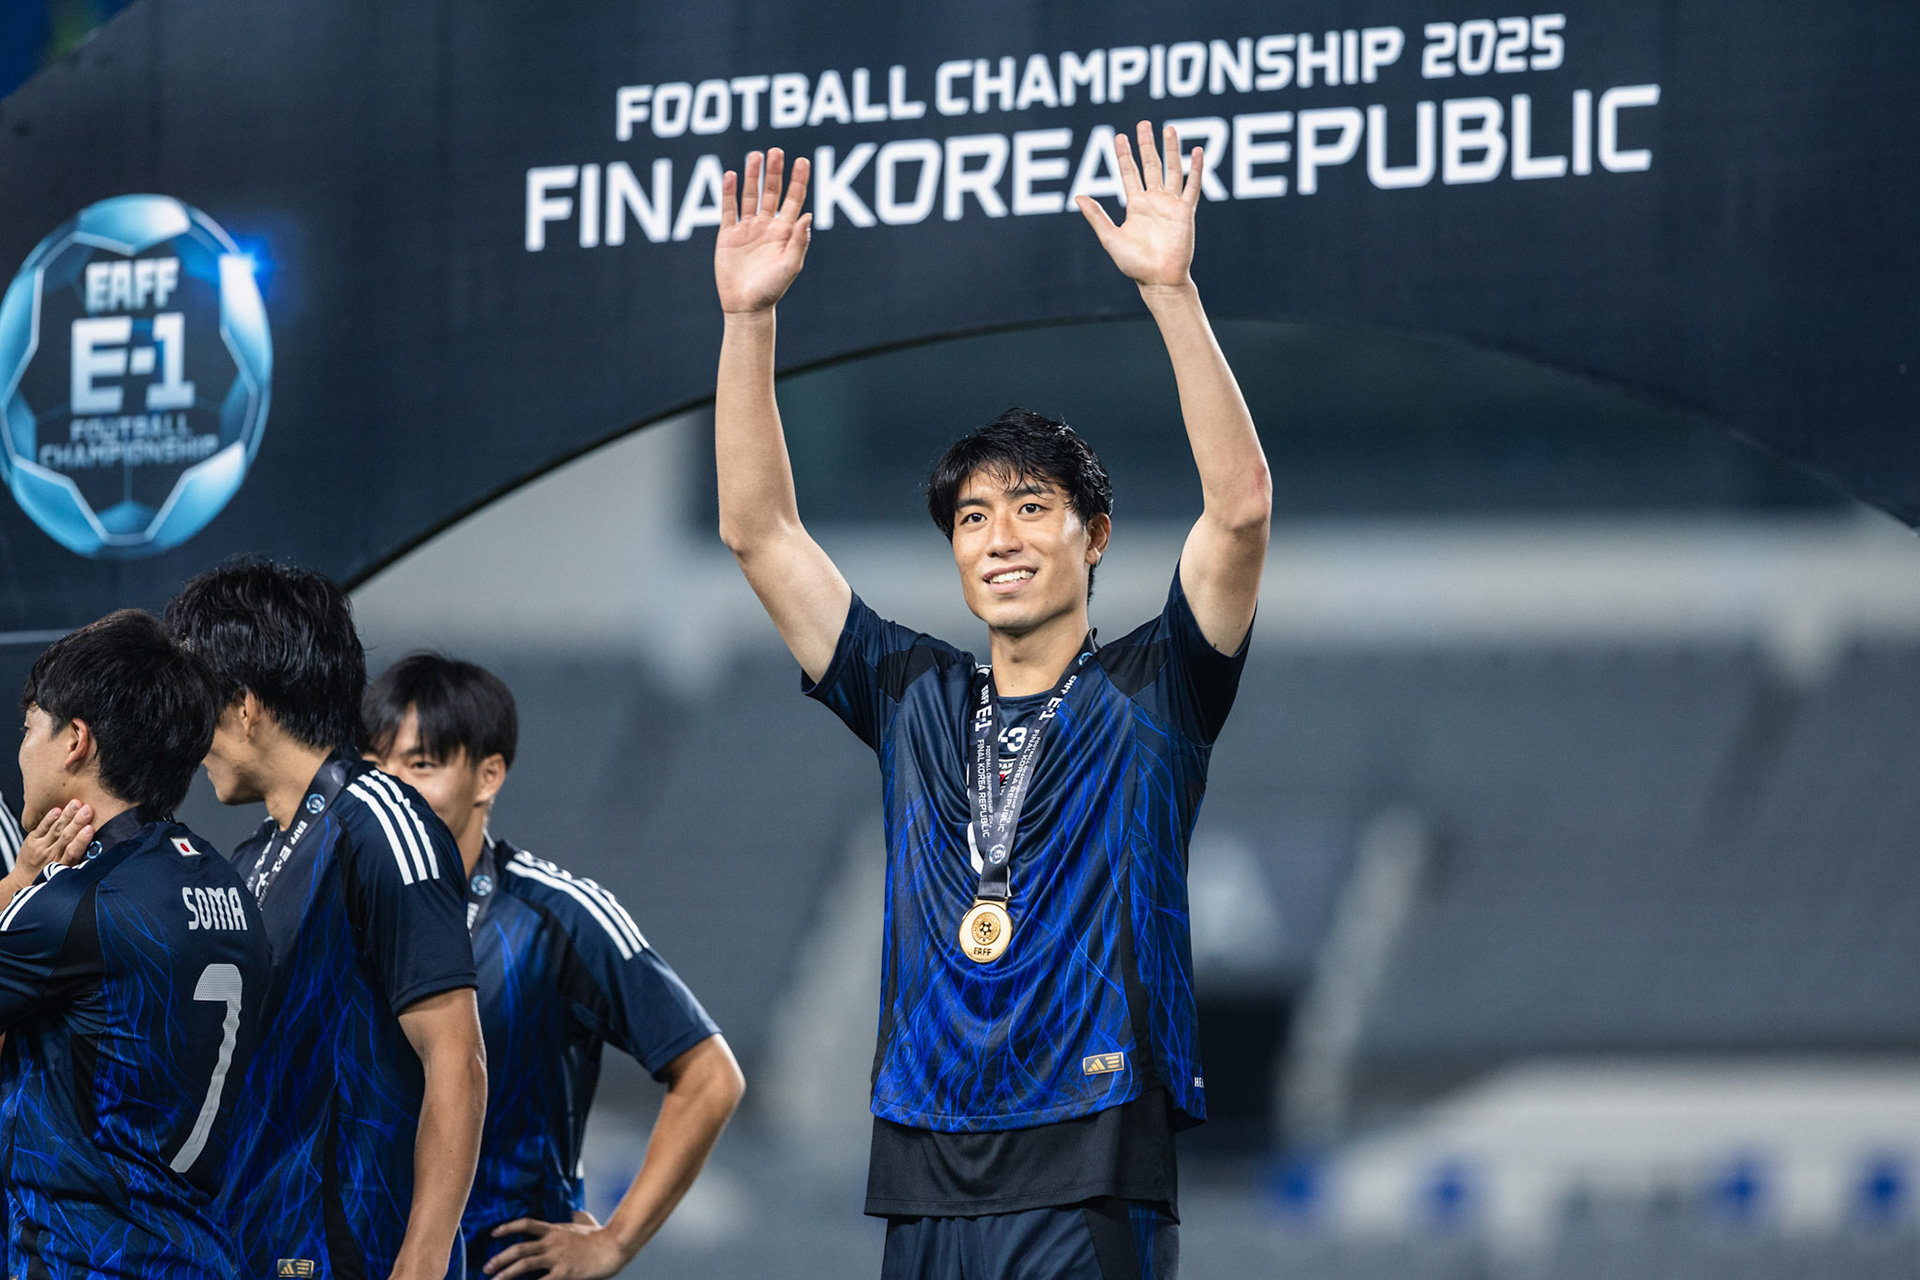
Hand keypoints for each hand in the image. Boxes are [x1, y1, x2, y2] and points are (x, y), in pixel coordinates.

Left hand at [13, 801, 92, 881]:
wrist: (23, 880)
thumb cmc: (51, 876)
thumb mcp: (67, 874)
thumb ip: (80, 861)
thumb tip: (100, 849)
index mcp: (64, 865)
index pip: (73, 852)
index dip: (81, 840)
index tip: (90, 829)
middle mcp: (51, 856)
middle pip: (66, 837)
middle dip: (77, 822)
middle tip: (87, 809)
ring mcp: (41, 848)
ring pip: (56, 830)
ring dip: (67, 816)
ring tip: (76, 804)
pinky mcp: (32, 841)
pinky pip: (41, 828)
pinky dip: (49, 819)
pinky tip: (57, 810)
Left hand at [485, 1215, 627, 1279]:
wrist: (613, 1246)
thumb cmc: (601, 1235)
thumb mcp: (586, 1221)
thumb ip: (577, 1217)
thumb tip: (575, 1212)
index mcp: (555, 1229)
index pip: (526, 1224)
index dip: (508, 1227)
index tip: (494, 1233)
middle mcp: (552, 1242)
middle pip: (519, 1248)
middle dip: (500, 1258)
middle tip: (487, 1267)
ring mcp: (557, 1258)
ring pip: (524, 1264)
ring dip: (506, 1274)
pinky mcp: (563, 1273)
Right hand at [714, 148, 812, 314]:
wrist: (746, 306)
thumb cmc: (772, 289)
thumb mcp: (790, 266)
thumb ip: (799, 241)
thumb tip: (807, 215)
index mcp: (785, 232)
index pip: (794, 200)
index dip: (798, 181)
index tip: (801, 161)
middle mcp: (767, 226)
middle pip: (772, 192)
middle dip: (774, 172)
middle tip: (776, 151)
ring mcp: (747, 229)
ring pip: (750, 196)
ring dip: (752, 176)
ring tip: (755, 156)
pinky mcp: (728, 235)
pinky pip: (729, 209)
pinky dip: (729, 192)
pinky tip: (731, 175)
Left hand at [1075, 121, 1200, 289]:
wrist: (1158, 280)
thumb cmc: (1134, 264)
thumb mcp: (1110, 237)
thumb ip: (1096, 216)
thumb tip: (1078, 196)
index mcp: (1136, 205)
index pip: (1129, 173)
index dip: (1123, 155)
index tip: (1118, 136)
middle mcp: (1153, 201)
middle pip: (1149, 165)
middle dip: (1146, 144)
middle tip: (1143, 123)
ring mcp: (1170, 204)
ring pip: (1172, 169)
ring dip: (1171, 149)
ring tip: (1169, 128)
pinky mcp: (1185, 212)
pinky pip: (1192, 186)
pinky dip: (1196, 168)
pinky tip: (1197, 151)